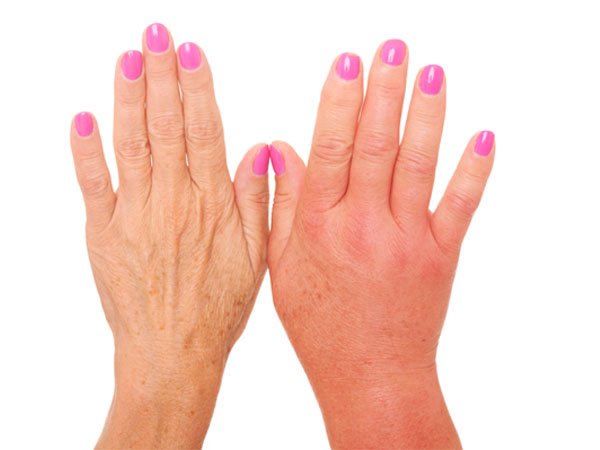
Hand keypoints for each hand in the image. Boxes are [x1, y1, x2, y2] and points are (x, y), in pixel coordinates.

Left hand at [70, 23, 269, 447]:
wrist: (174, 353)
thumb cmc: (218, 309)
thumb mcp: (257, 256)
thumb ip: (257, 199)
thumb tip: (262, 151)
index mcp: (212, 202)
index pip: (204, 129)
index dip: (198, 87)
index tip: (192, 53)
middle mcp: (173, 199)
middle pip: (166, 124)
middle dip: (161, 73)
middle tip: (156, 35)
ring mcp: (135, 213)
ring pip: (131, 142)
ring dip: (128, 96)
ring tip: (128, 58)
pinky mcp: (104, 233)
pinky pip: (92, 183)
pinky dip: (86, 148)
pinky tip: (84, 117)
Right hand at [268, 40, 494, 448]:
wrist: (371, 375)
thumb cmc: (321, 326)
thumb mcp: (283, 267)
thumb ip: (284, 204)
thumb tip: (279, 149)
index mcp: (320, 228)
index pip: (328, 150)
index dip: (338, 101)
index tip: (347, 63)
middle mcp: (363, 227)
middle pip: (375, 145)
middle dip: (384, 90)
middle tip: (392, 47)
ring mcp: (407, 239)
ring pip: (417, 164)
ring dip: (426, 114)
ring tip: (430, 71)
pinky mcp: (441, 255)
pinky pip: (460, 205)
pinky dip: (474, 168)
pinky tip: (482, 134)